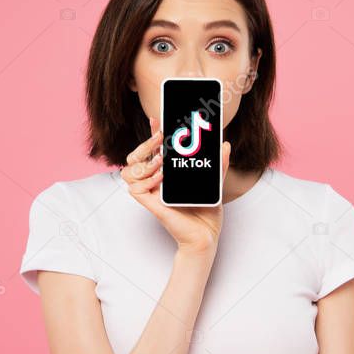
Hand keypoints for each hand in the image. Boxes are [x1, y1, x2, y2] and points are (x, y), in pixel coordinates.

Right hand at [120, 116, 231, 252]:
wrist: (206, 235)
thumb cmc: (206, 212)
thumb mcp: (214, 183)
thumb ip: (218, 164)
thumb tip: (225, 145)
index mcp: (167, 174)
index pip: (154, 150)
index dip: (152, 133)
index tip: (157, 118)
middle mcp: (155, 182)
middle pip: (135, 157)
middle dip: (146, 143)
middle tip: (162, 136)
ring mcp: (151, 193)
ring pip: (129, 171)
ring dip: (145, 162)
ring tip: (163, 160)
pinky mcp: (150, 205)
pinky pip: (135, 188)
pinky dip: (146, 180)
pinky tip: (161, 178)